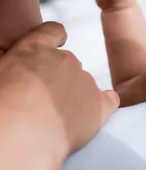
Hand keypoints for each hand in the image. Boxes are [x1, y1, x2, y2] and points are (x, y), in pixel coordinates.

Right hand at [0, 22, 119, 154]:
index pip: (52, 31)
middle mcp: (66, 60)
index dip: (52, 39)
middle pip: (67, 63)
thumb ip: (13, 67)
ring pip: (84, 84)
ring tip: (55, 119)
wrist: (18, 138)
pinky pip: (109, 100)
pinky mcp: (100, 106)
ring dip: (73, 96)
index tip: (47, 53)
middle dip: (56, 78)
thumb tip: (18, 73)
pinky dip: (100, 107)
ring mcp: (87, 82)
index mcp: (35, 49)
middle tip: (39, 101)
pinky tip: (87, 119)